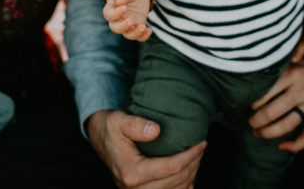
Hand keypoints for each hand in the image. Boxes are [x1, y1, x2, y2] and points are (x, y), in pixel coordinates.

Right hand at [88, 110, 204, 188]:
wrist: (101, 139)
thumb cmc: (111, 128)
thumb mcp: (118, 120)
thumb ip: (135, 125)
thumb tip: (156, 131)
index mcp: (131, 172)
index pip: (171, 167)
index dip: (190, 155)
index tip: (201, 142)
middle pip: (177, 182)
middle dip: (194, 164)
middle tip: (202, 147)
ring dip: (191, 175)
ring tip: (197, 157)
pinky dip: (182, 186)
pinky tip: (190, 174)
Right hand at [104, 0, 152, 40]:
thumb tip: (120, 2)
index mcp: (111, 8)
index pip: (109, 15)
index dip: (115, 14)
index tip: (124, 7)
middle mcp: (118, 19)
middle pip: (116, 28)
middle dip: (123, 27)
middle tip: (130, 21)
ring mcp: (128, 23)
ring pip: (128, 34)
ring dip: (135, 33)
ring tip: (143, 27)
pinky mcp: (137, 25)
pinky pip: (139, 36)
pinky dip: (144, 36)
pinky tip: (149, 30)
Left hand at [248, 60, 303, 151]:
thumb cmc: (301, 59)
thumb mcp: (288, 56)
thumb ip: (272, 65)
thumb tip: (246, 73)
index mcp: (292, 73)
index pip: (265, 93)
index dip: (251, 102)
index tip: (245, 102)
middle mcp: (303, 90)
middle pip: (272, 112)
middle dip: (255, 120)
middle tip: (248, 120)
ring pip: (287, 125)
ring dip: (267, 133)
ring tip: (256, 132)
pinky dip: (294, 145)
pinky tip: (281, 146)